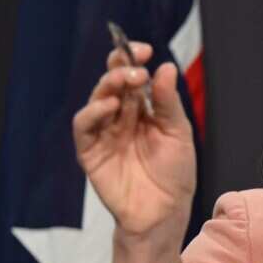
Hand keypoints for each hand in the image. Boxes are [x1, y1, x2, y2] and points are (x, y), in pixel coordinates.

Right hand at [73, 41, 196, 248]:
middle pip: (112, 84)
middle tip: (136, 67)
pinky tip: (109, 106)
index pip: (132, 77)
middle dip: (121, 69)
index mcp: (143, 110)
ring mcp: (104, 133)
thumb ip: (168, 102)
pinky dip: (93, 112)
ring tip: (125, 81)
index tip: (144, 50)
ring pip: (97, 99)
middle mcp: (121, 117)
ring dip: (108, 85)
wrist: (164, 212)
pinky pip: (84, 126)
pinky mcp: (90, 151)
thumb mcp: (178, 133)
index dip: (133, 60)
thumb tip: (165, 67)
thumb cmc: (174, 174)